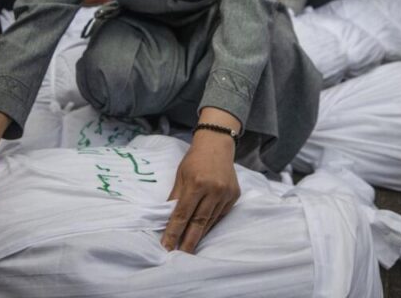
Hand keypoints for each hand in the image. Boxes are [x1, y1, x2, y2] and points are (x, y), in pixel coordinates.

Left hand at [161, 110, 239, 252]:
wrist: (217, 144)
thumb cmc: (194, 159)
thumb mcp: (180, 175)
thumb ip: (175, 197)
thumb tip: (167, 219)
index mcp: (197, 183)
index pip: (183, 213)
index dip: (174, 232)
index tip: (166, 246)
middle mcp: (213, 189)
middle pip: (198, 222)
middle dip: (187, 241)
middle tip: (179, 256)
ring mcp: (226, 193)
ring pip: (210, 221)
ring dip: (199, 235)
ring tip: (188, 247)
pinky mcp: (234, 195)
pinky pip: (220, 215)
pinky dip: (210, 224)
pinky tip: (202, 232)